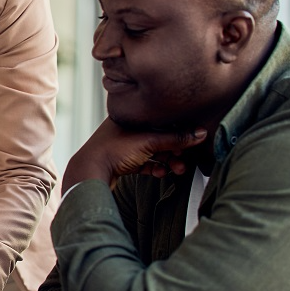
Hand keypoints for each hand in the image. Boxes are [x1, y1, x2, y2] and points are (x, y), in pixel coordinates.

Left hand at [62, 119, 206, 190]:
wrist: (89, 174)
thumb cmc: (113, 152)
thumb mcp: (148, 142)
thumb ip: (175, 138)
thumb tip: (200, 134)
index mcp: (129, 116)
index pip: (160, 120)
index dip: (177, 132)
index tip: (191, 142)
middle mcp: (125, 128)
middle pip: (158, 137)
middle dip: (174, 150)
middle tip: (184, 161)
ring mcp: (122, 145)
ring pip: (152, 152)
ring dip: (167, 161)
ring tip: (177, 170)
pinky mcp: (121, 161)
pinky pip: (144, 163)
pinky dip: (153, 168)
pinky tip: (160, 174)